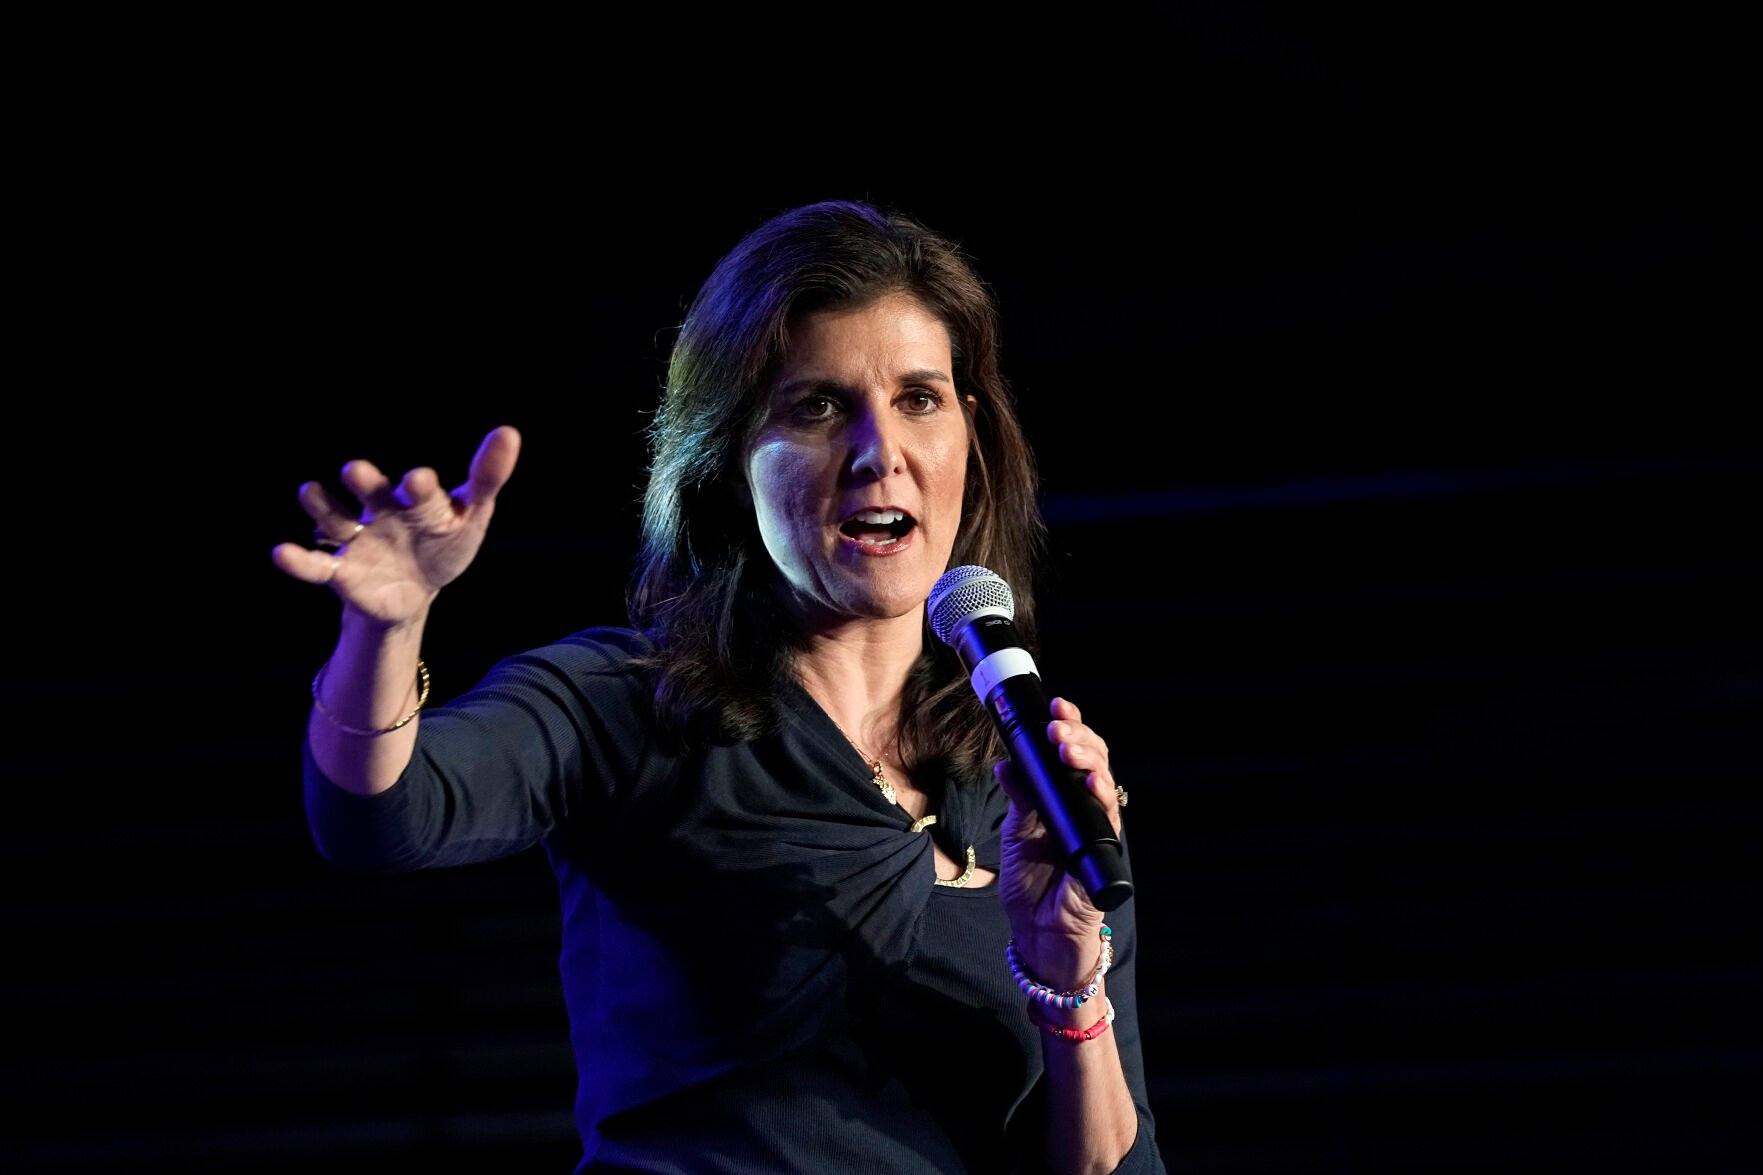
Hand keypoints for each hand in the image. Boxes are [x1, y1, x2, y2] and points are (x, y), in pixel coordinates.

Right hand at [271, 426, 520, 628]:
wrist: (414, 590)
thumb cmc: (443, 542)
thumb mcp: (470, 515)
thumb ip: (486, 478)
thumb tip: (510, 432)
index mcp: (414, 498)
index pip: (419, 489)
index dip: (420, 486)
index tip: (419, 479)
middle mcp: (380, 511)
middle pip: (371, 493)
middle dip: (365, 483)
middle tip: (357, 470)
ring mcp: (357, 540)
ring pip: (336, 519)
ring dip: (322, 507)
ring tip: (309, 491)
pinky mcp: (340, 572)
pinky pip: (315, 565)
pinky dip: (297, 560)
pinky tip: (281, 553)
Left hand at [993, 696, 1124, 986]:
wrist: (1037, 933)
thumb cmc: (1032, 882)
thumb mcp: (1016, 831)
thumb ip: (1018, 797)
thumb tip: (1006, 763)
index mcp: (1064, 796)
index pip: (1073, 752)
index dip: (1069, 725)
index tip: (1055, 705)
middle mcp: (1085, 806)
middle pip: (1094, 759)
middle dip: (1078, 735)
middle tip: (1058, 724)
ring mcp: (1097, 827)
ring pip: (1104, 782)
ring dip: (1088, 758)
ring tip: (1067, 745)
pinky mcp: (1104, 852)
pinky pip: (1108, 819)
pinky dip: (1101, 797)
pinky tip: (1091, 782)